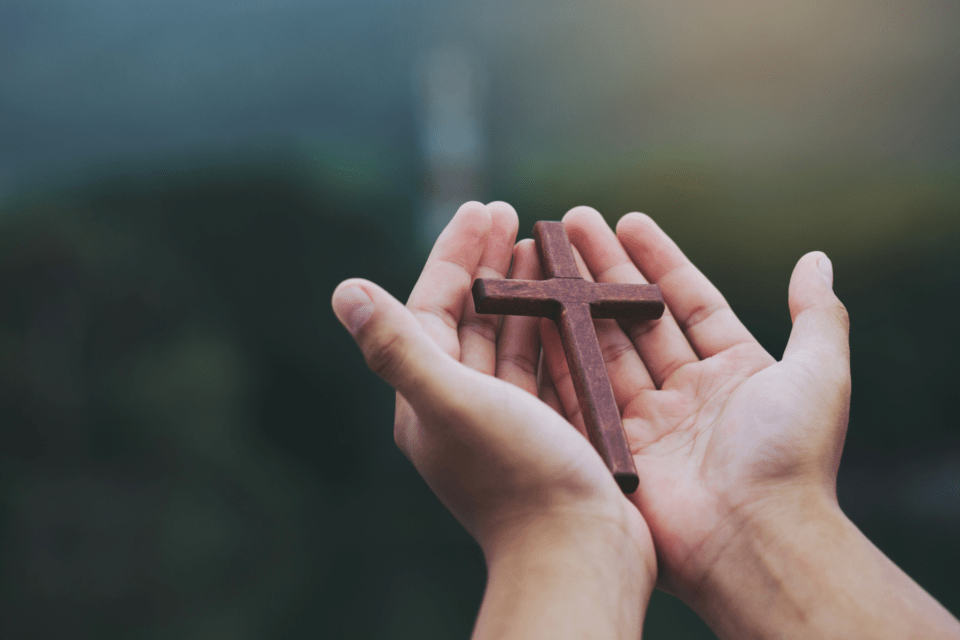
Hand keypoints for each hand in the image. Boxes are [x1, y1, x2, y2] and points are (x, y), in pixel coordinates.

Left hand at [332, 202, 654, 638]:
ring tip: (544, 248)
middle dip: (488, 265)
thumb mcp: (452, 404)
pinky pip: (543, 364)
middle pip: (470, 318)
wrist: (578, 554)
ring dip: (522, 292)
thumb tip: (344, 290)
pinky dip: (552, 328)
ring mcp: (504, 420)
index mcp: (427, 398)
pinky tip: (572, 303)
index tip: (482, 207)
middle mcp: (459, 406)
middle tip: (512, 215)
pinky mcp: (546, 431)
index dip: (454, 254)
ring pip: (508, 338)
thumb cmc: (517, 477)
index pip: (432, 307)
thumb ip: (397, 349)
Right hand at [545, 207, 959, 638]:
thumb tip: (816, 260)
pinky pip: (579, 389)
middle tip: (570, 222)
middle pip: (636, 317)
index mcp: (734, 372)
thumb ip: (817, 316)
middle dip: (604, 269)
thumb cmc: (789, 456)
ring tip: (543, 254)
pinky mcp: (610, 447)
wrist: (752, 540)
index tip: (628, 220)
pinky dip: (556, 351)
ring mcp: (645, 422)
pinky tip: (533, 310)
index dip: (659, 260)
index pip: (688, 301)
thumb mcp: (819, 375)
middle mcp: (686, 394)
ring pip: (602, 346)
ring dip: (573, 300)